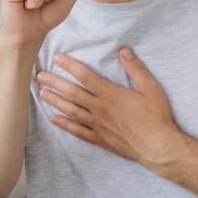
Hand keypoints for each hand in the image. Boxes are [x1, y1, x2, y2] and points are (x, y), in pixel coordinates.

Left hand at [35, 46, 180, 166]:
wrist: (157, 147)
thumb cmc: (156, 117)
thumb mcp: (150, 88)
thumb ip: (135, 68)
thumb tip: (124, 51)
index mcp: (111, 95)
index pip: (85, 76)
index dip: (70, 66)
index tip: (57, 58)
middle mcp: (100, 109)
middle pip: (72, 93)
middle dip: (55, 82)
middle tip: (40, 75)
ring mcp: (97, 125)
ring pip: (71, 111)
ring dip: (55, 101)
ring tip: (41, 93)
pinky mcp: (99, 139)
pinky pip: (77, 131)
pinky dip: (64, 125)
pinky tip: (53, 119)